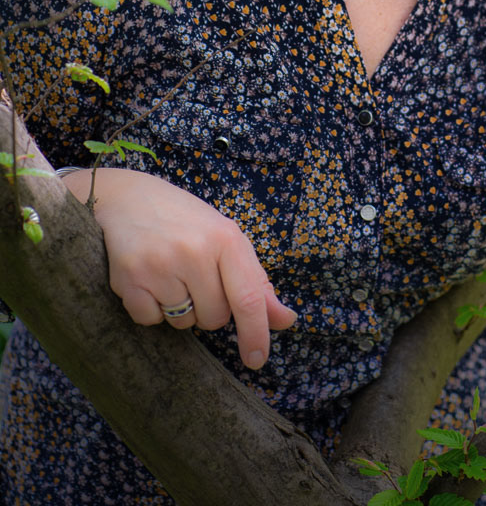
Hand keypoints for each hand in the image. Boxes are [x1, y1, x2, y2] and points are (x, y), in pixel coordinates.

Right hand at [63, 167, 296, 369]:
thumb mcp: (226, 239)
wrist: (126, 198)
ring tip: (169, 271)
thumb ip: (255, 281)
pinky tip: (148, 278)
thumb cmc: (185, 221)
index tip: (256, 360)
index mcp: (226, 238)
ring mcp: (160, 266)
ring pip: (184, 324)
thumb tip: (286, 321)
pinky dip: (151, 309)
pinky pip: (151, 321)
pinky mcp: (129, 279)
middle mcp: (195, 252)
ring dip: (180, 309)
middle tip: (194, 274)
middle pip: (215, 318)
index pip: (249, 299)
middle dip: (209, 308)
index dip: (255, 334)